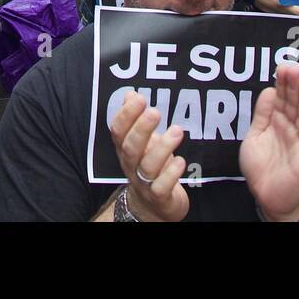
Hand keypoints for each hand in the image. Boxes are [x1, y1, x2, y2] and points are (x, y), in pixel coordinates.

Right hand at [109, 92, 188, 221]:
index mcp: (125, 148)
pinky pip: (161, 186)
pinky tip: (180, 160)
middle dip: (141, 129)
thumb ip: (135, 118)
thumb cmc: (149, 165)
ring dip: (162, 147)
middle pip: (130, 147)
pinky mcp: (158, 197)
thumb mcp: (142, 141)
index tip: (139, 98)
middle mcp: (130, 165)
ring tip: (177, 131)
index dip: (126, 115)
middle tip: (155, 112)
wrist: (153, 206)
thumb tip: (129, 93)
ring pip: (147, 166)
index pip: (118, 131)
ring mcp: (143, 182)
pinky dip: (171, 173)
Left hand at [240, 62, 298, 220]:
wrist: (265, 196)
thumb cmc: (260, 166)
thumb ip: (262, 114)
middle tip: (293, 69)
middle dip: (294, 87)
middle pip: (295, 104)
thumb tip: (269, 89)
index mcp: (277, 121)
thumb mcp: (254, 135)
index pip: (282, 98)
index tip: (283, 66)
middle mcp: (291, 128)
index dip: (283, 83)